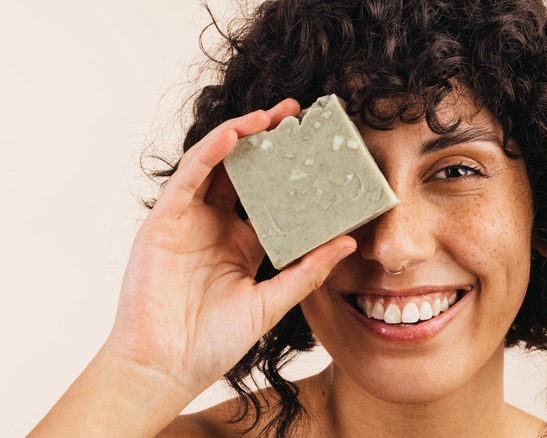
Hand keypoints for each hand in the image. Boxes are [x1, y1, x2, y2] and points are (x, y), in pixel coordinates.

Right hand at [106, 98, 355, 399]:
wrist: (166, 367)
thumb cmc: (214, 341)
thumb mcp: (272, 301)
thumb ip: (308, 272)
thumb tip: (348, 243)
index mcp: (243, 242)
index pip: (271, 196)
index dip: (292, 171)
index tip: (319, 150)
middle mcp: (216, 225)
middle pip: (244, 171)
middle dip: (267, 140)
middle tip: (296, 114)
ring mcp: (189, 220)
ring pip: (215, 164)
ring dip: (240, 135)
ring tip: (270, 116)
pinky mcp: (165, 220)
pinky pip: (189, 178)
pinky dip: (210, 153)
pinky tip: (233, 135)